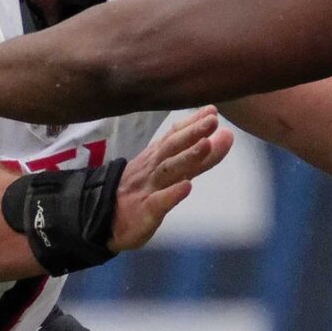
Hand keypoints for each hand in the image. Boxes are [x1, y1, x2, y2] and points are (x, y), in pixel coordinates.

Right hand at [110, 107, 230, 251]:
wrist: (105, 220)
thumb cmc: (141, 192)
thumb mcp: (169, 170)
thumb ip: (199, 156)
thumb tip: (226, 135)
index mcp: (157, 157)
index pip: (174, 135)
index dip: (193, 122)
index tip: (212, 110)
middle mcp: (153, 168)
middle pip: (172, 148)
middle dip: (192, 132)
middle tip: (212, 120)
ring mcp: (148, 189)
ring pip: (168, 170)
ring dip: (187, 156)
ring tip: (205, 144)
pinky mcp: (144, 212)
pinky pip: (158, 202)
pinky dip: (172, 194)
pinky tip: (187, 187)